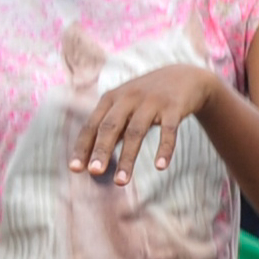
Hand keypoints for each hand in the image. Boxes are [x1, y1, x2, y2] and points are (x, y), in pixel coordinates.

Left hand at [77, 61, 224, 185]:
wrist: (184, 76)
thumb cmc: (146, 99)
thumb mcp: (124, 107)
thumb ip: (109, 129)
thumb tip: (90, 161)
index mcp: (111, 99)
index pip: (92, 125)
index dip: (83, 146)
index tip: (74, 169)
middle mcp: (129, 98)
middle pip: (111, 127)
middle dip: (101, 150)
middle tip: (94, 172)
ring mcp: (152, 101)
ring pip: (136, 132)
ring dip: (127, 158)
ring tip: (121, 182)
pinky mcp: (174, 107)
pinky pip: (168, 130)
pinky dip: (164, 148)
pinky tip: (160, 167)